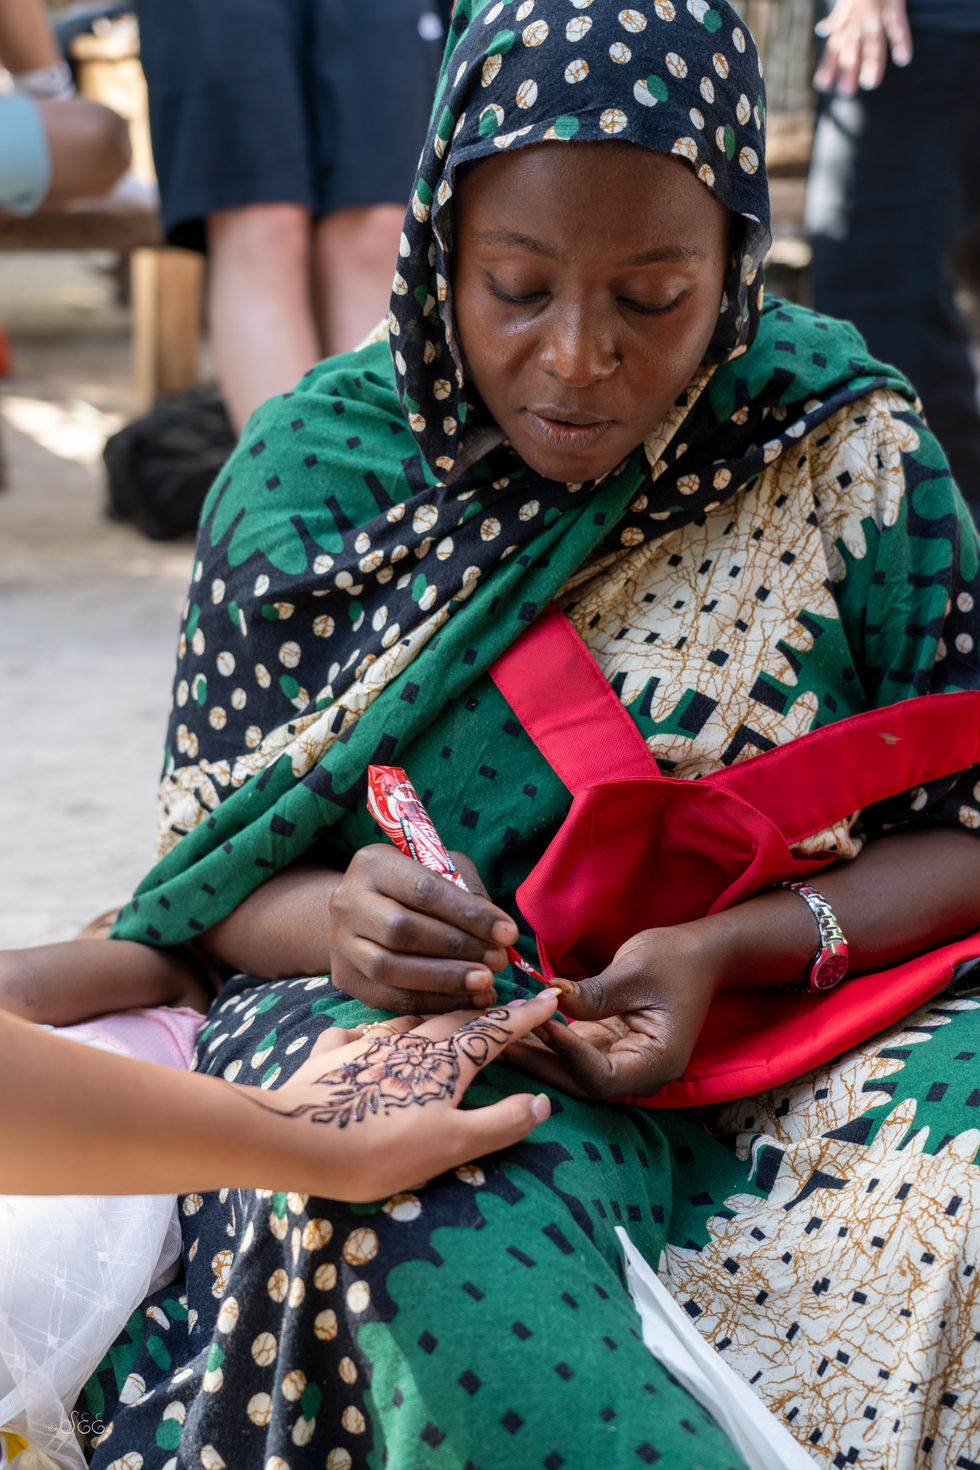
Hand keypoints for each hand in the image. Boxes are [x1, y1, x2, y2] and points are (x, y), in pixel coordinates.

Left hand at [248, 990, 558, 1199]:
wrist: (296, 1138)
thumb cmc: (381, 1148)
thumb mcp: (453, 1144)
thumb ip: (501, 1122)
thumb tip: (542, 1101)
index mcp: (444, 1061)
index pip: (493, 1032)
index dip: (523, 1018)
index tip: (549, 1000)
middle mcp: (408, 1042)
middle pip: (454, 1020)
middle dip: (482, 1011)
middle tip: (503, 1005)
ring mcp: (366, 1046)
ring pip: (407, 1020)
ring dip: (431, 1015)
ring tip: (440, 1017)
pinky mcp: (328, 1057)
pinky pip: (352, 1035)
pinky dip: (366, 1033)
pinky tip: (361, 1036)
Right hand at [326, 845, 519, 1013]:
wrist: (361, 911)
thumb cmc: (414, 887)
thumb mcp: (440, 870)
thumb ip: (466, 893)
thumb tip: (499, 935)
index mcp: (373, 864)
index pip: (425, 890)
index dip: (470, 914)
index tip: (508, 934)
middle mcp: (348, 901)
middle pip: (403, 930)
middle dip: (458, 948)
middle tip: (498, 962)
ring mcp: (341, 942)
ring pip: (391, 968)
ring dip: (445, 981)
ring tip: (485, 984)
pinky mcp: (345, 977)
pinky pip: (390, 997)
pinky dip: (433, 1002)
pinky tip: (467, 1000)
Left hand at [504, 925, 726, 1100]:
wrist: (700, 954)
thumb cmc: (676, 959)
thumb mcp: (636, 969)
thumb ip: (595, 993)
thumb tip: (551, 999)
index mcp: (656, 1061)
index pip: (603, 1077)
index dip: (570, 1055)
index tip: (543, 1023)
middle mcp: (638, 1071)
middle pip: (580, 1082)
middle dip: (539, 1064)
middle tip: (497, 1043)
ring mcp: (620, 1060)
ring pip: (569, 1070)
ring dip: (534, 1055)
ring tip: (491, 1037)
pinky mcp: (605, 1044)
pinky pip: (569, 1052)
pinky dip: (543, 1041)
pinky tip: (510, 1027)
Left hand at [813, 0, 911, 94]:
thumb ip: (838, 15)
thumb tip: (822, 31)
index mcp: (847, 15)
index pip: (835, 44)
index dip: (828, 64)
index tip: (820, 85)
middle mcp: (857, 14)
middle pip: (851, 45)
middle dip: (848, 68)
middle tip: (846, 93)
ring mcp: (874, 8)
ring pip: (872, 38)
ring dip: (872, 61)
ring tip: (871, 84)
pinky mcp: (892, 1)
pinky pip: (897, 23)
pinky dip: (901, 40)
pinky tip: (904, 59)